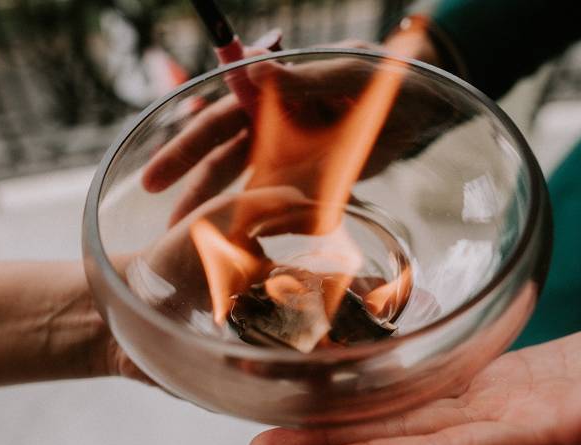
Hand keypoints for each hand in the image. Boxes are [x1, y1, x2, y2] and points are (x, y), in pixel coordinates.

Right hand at [141, 40, 453, 225]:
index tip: (157, 179)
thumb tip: (252, 66)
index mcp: (273, 94)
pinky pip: (282, 201)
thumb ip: (305, 77)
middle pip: (223, 156)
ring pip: (247, 183)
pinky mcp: (312, 179)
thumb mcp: (350, 74)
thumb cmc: (388, 80)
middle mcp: (273, 125)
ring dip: (220, 208)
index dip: (187, 147)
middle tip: (164, 220)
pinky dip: (265, 220)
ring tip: (189, 238)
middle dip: (192, 185)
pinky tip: (243, 242)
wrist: (423, 107)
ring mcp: (292, 154)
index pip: (221, 119)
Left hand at [248, 300, 580, 444]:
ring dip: (356, 424)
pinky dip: (399, 394)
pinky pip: (445, 392)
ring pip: (420, 419)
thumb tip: (580, 420)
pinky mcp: (520, 378)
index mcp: (554, 435)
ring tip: (291, 422)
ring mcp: (516, 405)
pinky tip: (364, 390)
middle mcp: (521, 429)